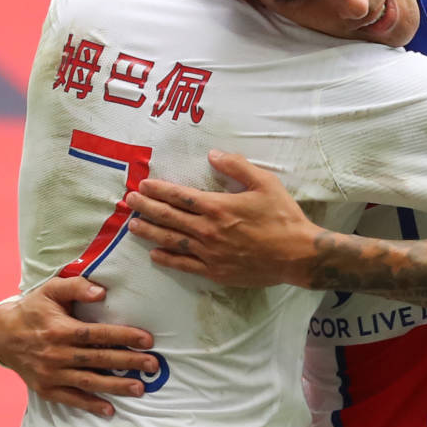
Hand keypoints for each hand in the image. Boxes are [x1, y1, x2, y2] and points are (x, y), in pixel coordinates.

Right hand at [0, 277, 157, 416]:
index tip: (147, 340)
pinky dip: (90, 405)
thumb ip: (77, 286)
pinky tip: (109, 409)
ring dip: (115, 386)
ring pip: (89, 382)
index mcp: (61, 329)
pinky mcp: (46, 388)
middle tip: (153, 365)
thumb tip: (102, 291)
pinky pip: (70, 399)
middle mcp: (57, 353)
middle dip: (129, 362)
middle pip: (99, 359)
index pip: (98, 334)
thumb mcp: (51, 289)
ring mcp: (51, 374)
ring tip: (140, 388)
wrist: (2, 335)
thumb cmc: (33, 308)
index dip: (124, 336)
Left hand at [126, 150, 321, 287]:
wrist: (297, 255)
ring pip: (172, 241)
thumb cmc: (283, 217)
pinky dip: (168, 260)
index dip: (159, 190)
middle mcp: (208, 230)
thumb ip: (237, 167)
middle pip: (169, 218)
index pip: (180, 197)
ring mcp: (210, 253)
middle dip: (147, 208)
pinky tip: (156, 255)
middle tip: (129, 202)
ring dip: (151, 233)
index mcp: (218, 207)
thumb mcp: (265, 183)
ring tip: (133, 227)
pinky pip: (186, 266)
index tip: (143, 185)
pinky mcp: (216, 271)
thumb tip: (212, 155)